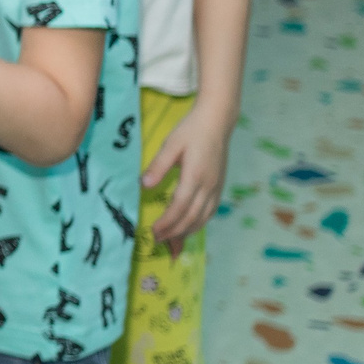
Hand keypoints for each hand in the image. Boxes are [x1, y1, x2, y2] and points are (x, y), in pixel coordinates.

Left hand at [144, 104, 232, 245]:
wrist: (217, 122)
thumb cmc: (191, 131)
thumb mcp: (170, 144)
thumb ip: (158, 165)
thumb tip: (144, 185)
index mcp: (195, 176)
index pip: (180, 207)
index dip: (167, 223)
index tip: (153, 232)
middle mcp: (209, 186)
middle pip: (192, 217)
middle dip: (175, 232)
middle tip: (158, 241)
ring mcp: (216, 187)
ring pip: (203, 217)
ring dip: (188, 232)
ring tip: (172, 242)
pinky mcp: (219, 186)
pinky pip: (210, 211)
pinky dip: (199, 223)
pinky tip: (189, 228)